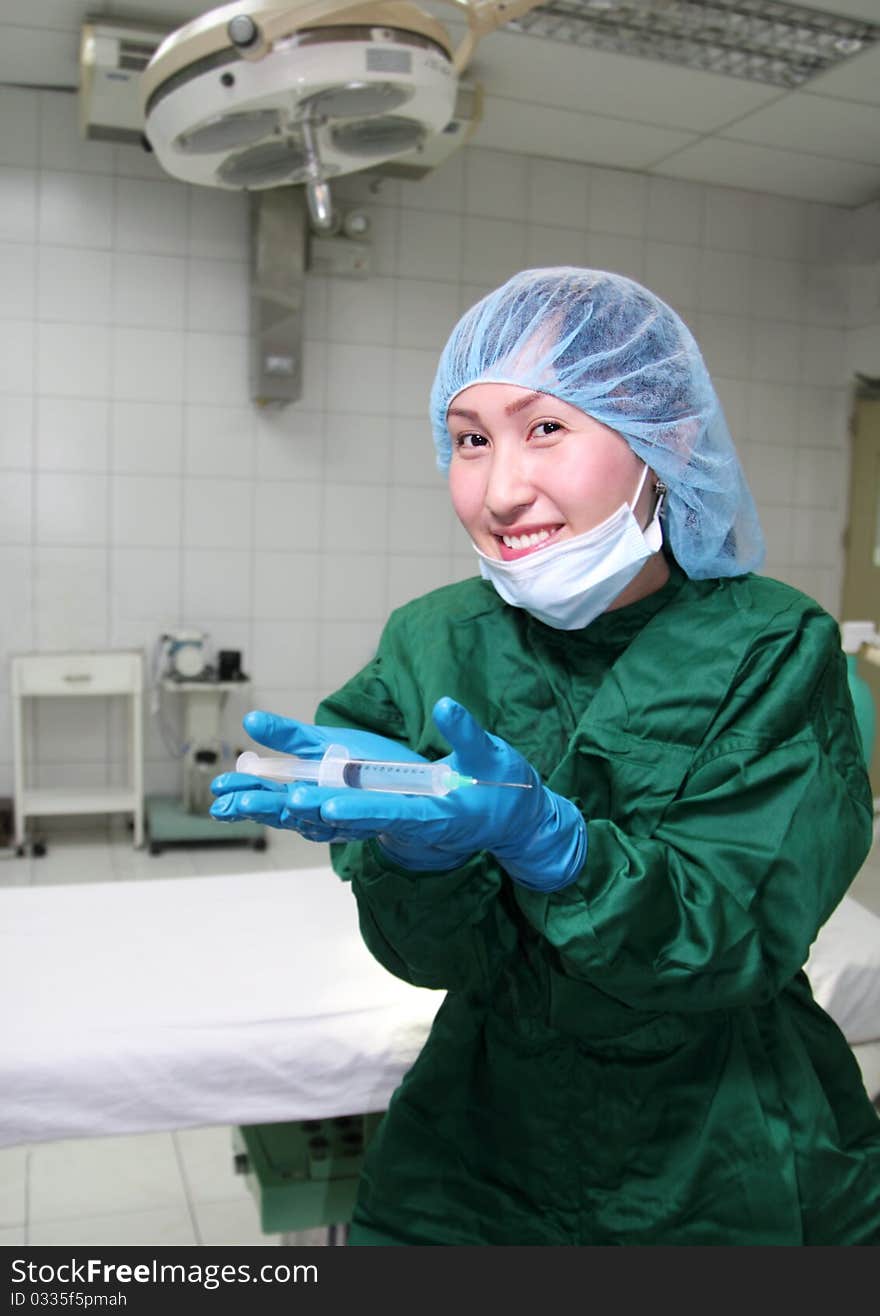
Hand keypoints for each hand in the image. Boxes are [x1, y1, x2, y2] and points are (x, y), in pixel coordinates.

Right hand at [209, 709, 425, 841]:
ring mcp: (343, 816)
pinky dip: (332, 815)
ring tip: (263, 803)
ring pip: (310, 818)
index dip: (243, 791)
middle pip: (281, 811)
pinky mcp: (371, 819)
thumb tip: (249, 720)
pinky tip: (317, 807)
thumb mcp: (323, 742)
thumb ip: (288, 735)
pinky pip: (348, 820)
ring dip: (289, 812)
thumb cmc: (370, 762)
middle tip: (229, 803)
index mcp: (303, 788)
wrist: (425, 784)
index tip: (218, 789)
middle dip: (257, 806)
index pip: (266, 793)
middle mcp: (319, 807)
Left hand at [285, 698, 587, 890]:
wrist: (508, 819)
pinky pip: (345, 813)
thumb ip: (467, 733)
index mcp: (432, 815)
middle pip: (355, 819)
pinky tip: (277, 798)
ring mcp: (393, 820)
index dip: (360, 810)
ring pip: (341, 819)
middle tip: (285, 801)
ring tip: (265, 801)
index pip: (391, 813)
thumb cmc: (504, 788)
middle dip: (319, 811)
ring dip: (304, 812)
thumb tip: (445, 704)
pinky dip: (311, 809)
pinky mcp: (386, 813)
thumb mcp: (492, 756)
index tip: (329, 805)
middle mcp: (406, 823)